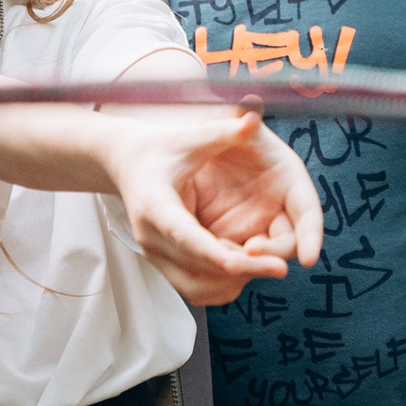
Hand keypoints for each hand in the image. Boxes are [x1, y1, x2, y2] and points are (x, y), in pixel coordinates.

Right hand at [104, 110, 322, 306]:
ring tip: (264, 265)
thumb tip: (253, 117)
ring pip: (196, 288)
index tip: (260, 262)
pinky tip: (245, 267)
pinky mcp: (163, 263)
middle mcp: (152, 238)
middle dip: (241, 273)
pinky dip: (220, 284)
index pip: (190, 241)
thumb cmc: (159, 148)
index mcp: (156, 207)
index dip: (225, 256)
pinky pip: (193, 287)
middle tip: (280, 268)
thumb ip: (222, 131)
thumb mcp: (189, 138)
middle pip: (198, 272)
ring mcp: (155, 254)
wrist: (125, 162)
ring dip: (231, 283)